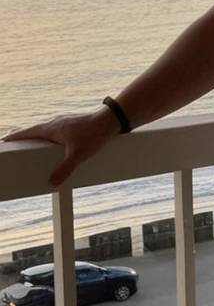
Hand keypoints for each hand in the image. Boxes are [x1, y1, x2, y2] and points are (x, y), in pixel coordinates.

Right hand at [1, 108, 120, 189]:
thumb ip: (64, 170)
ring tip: (31, 148)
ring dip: (36, 139)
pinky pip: (55, 133)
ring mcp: (64, 124)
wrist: (111, 121)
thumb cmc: (94, 134)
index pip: (26, 132)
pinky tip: (54, 146)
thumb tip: (51, 185)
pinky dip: (49, 139)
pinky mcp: (73, 126)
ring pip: (45, 132)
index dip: (13, 137)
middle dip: (22, 139)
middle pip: (33, 132)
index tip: (2, 141)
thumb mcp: (78, 155)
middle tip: (13, 147)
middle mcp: (54, 124)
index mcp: (50, 128)